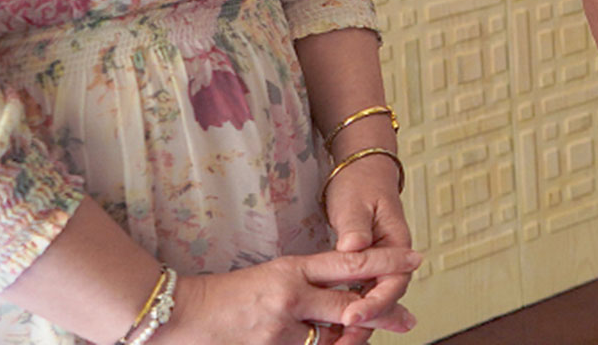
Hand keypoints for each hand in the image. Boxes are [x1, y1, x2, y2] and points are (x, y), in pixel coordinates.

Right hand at [160, 246, 422, 344]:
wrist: (180, 315)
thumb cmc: (230, 295)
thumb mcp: (274, 276)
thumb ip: (310, 285)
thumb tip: (347, 295)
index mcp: (293, 268)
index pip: (350, 262)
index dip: (386, 262)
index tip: (416, 260)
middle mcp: (291, 295)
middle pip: (351, 304)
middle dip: (382, 312)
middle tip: (408, 319)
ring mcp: (280, 327)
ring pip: (331, 338)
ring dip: (346, 340)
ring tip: (358, 338)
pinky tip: (323, 342)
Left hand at [320, 151, 419, 340]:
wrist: (363, 175)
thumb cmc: (360, 185)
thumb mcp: (355, 203)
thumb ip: (355, 227)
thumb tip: (353, 247)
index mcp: (396, 243)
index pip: (392, 283)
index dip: (374, 303)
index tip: (352, 316)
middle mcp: (390, 260)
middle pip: (384, 300)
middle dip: (366, 324)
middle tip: (342, 342)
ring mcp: (377, 267)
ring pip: (372, 303)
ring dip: (357, 324)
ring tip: (337, 344)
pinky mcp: (363, 271)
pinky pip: (359, 297)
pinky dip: (349, 313)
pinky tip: (333, 330)